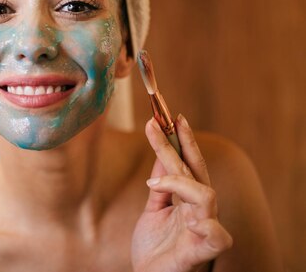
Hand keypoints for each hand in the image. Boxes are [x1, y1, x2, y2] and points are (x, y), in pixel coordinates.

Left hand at [131, 115, 232, 271]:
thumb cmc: (156, 250)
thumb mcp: (153, 212)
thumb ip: (161, 188)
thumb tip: (161, 157)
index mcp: (189, 202)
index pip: (189, 165)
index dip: (182, 141)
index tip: (169, 117)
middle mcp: (199, 212)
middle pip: (196, 172)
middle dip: (179, 145)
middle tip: (160, 124)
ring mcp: (202, 231)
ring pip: (207, 196)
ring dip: (182, 183)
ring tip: (155, 184)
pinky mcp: (199, 253)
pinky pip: (216, 237)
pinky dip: (206, 226)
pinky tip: (190, 220)